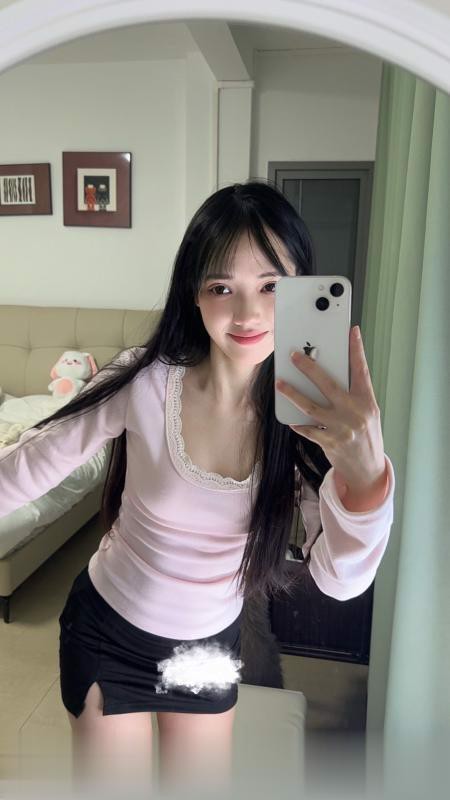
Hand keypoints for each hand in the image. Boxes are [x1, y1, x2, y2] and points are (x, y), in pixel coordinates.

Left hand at [275, 326, 386, 495]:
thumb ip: (354, 394)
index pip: (361, 370)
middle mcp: (355, 413)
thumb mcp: (368, 413)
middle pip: (327, 384)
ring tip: (280, 383)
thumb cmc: (366, 435)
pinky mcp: (329, 442)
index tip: (351, 332)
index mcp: (367, 401)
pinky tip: (290, 416)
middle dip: (309, 367)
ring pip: (310, 406)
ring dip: (292, 393)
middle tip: (294, 355)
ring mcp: (341, 428)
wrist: (368, 470)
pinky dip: (298, 422)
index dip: (356, 350)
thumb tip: (336, 372)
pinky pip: (307, 428)